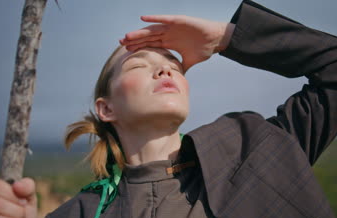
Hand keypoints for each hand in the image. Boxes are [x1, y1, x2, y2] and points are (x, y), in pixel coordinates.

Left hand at [120, 15, 234, 71]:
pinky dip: (154, 19)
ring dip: (140, 33)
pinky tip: (143, 18)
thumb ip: (181, 68)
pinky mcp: (178, 21)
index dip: (139, 47)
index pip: (151, 45)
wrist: (216, 40)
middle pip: (148, 37)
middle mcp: (168, 34)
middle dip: (134, 40)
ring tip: (127, 36)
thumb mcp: (189, 61)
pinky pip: (164, 20)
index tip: (127, 51)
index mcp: (169, 42)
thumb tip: (176, 79)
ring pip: (152, 30)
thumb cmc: (204, 49)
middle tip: (121, 43)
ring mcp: (172, 27)